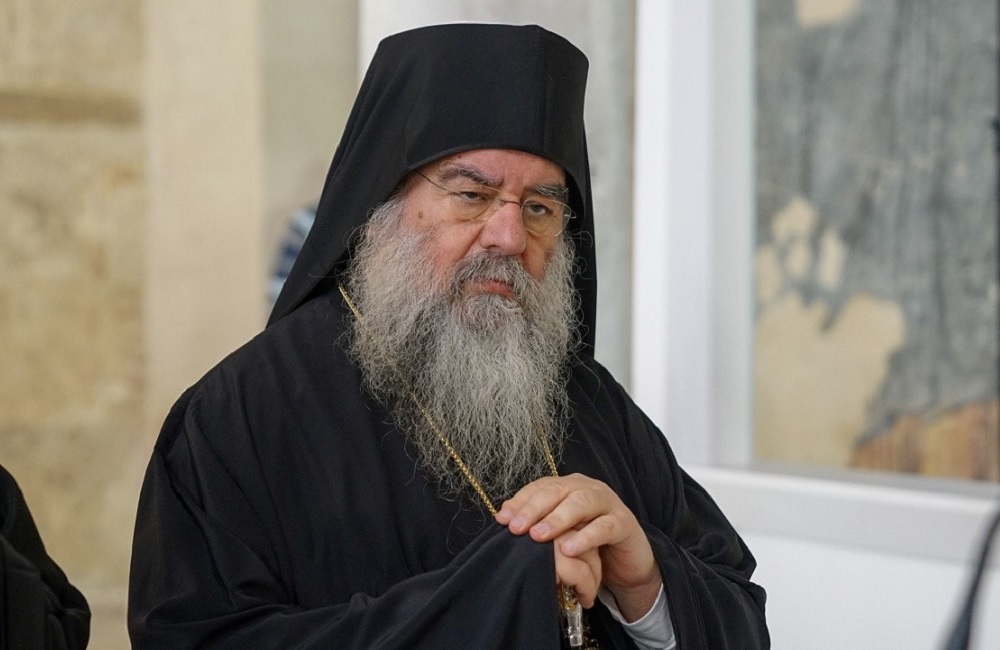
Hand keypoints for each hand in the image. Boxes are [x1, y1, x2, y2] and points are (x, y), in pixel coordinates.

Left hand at [496, 474, 661, 620]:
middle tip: (516, 527)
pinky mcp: (624, 523)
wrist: (626, 562)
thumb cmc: (589, 545)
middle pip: (558, 491)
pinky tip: (569, 549)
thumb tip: (505, 520)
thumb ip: (540, 524)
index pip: (541, 486)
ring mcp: (608, 503)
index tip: (502, 519)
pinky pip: (605, 527)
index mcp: (570, 486)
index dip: (520, 501)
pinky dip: (586, 537)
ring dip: (557, 518)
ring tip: (538, 535)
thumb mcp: (562, 533)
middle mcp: (588, 488)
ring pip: (581, 503)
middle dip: (534, 508)